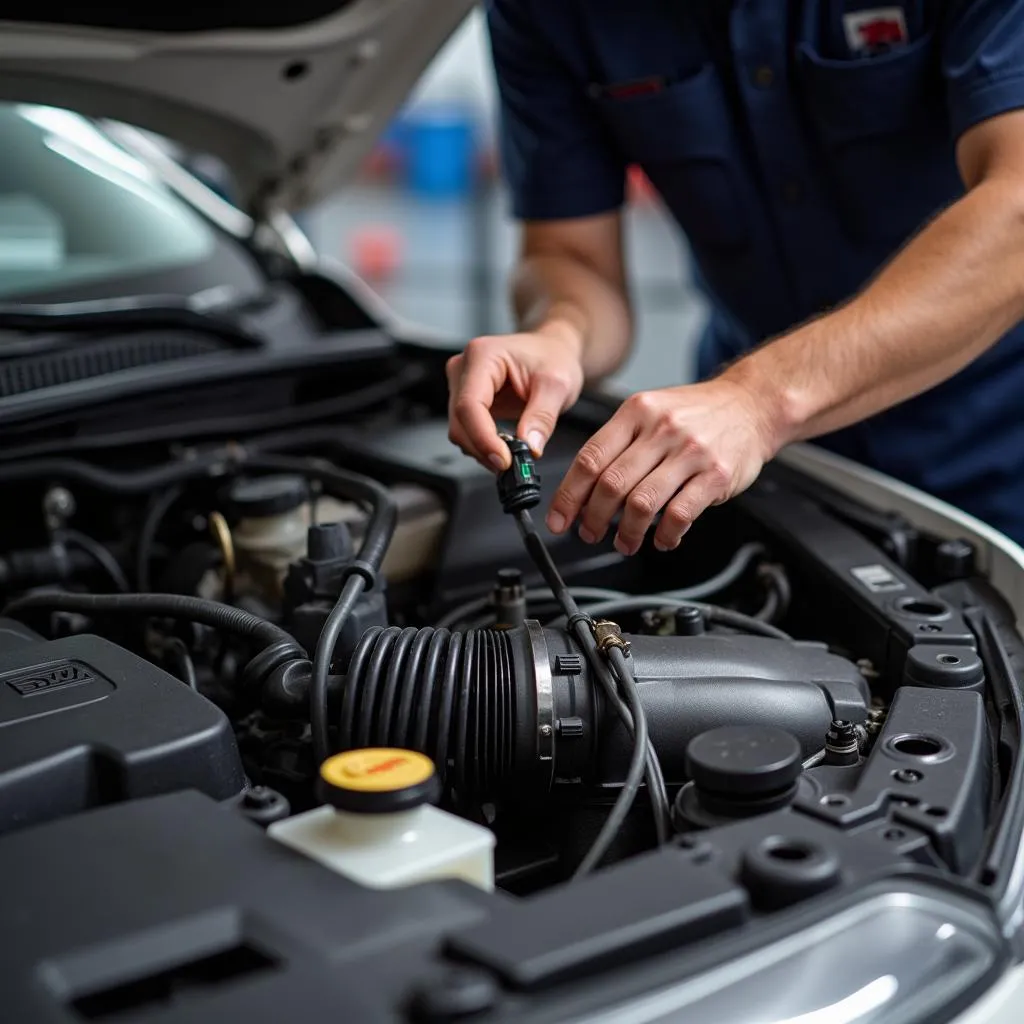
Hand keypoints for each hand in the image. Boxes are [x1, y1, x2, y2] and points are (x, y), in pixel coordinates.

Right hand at [446, 320, 584, 469]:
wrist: (552, 351)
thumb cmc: (554, 357)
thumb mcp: (558, 385)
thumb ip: (542, 416)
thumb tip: (529, 447)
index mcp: (483, 356)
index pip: (469, 405)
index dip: (483, 437)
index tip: (504, 460)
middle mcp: (464, 368)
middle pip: (460, 421)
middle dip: (484, 448)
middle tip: (513, 464)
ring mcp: (462, 385)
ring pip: (460, 430)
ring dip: (483, 449)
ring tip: (513, 455)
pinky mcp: (466, 400)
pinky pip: (467, 431)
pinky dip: (484, 445)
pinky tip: (504, 447)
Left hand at [546, 379, 779, 553]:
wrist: (751, 404)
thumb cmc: (696, 414)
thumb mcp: (649, 411)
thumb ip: (617, 444)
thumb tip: (581, 488)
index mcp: (636, 412)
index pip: (590, 458)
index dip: (569, 495)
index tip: (560, 519)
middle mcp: (661, 428)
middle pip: (612, 484)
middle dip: (594, 518)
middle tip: (590, 533)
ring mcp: (690, 451)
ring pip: (642, 503)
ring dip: (627, 532)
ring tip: (624, 542)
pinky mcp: (716, 474)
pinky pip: (680, 514)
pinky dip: (665, 535)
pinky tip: (662, 539)